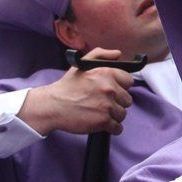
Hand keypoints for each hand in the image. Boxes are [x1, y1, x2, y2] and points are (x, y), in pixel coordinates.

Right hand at [18, 48, 133, 135]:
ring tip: (100, 112)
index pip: (129, 81)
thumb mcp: (82, 63)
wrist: (53, 105)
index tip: (112, 90)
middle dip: (117, 102)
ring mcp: (107, 106)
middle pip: (127, 99)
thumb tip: (118, 54)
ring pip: (122, 114)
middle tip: (103, 102)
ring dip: (113, 115)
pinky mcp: (103, 121)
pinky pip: (117, 128)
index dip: (121, 86)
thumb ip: (101, 54)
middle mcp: (109, 89)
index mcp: (106, 73)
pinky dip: (111, 127)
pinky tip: (101, 122)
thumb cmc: (67, 86)